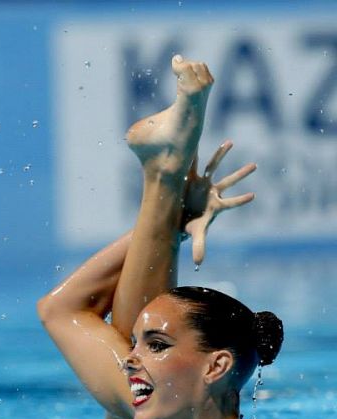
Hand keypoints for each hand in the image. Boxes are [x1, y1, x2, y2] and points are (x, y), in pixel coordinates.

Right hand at [182, 140, 256, 264]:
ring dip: (221, 155)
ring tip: (230, 142)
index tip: (253, 195)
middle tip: (255, 166)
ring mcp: (202, 184)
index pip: (231, 203)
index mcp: (216, 206)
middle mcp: (212, 192)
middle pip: (228, 182)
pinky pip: (192, 164)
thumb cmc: (190, 224)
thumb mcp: (196, 234)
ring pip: (213, 167)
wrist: (176, 216)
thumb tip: (199, 264)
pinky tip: (195, 142)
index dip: (241, 200)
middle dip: (241, 174)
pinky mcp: (190, 179)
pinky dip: (193, 154)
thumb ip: (200, 246)